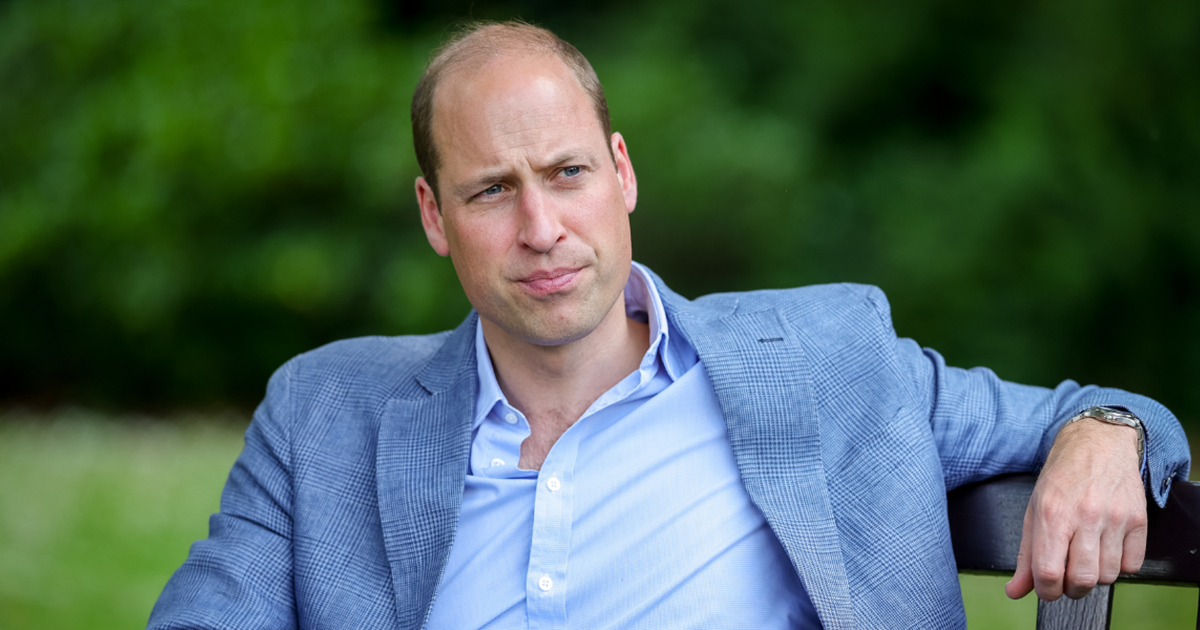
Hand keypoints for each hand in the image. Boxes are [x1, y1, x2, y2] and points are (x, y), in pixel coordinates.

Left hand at [1005, 418, 1147, 600]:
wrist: (1098, 443)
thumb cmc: (1062, 476)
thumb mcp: (1034, 510)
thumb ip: (1026, 555)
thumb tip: (1015, 590)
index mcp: (1052, 514)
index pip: (1048, 572)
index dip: (1046, 591)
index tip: (1047, 589)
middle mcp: (1085, 516)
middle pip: (1082, 580)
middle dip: (1072, 588)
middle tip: (1067, 576)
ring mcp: (1114, 518)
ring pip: (1108, 576)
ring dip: (1095, 576)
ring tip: (1086, 557)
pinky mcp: (1138, 520)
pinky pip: (1132, 566)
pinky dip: (1119, 566)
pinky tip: (1107, 549)